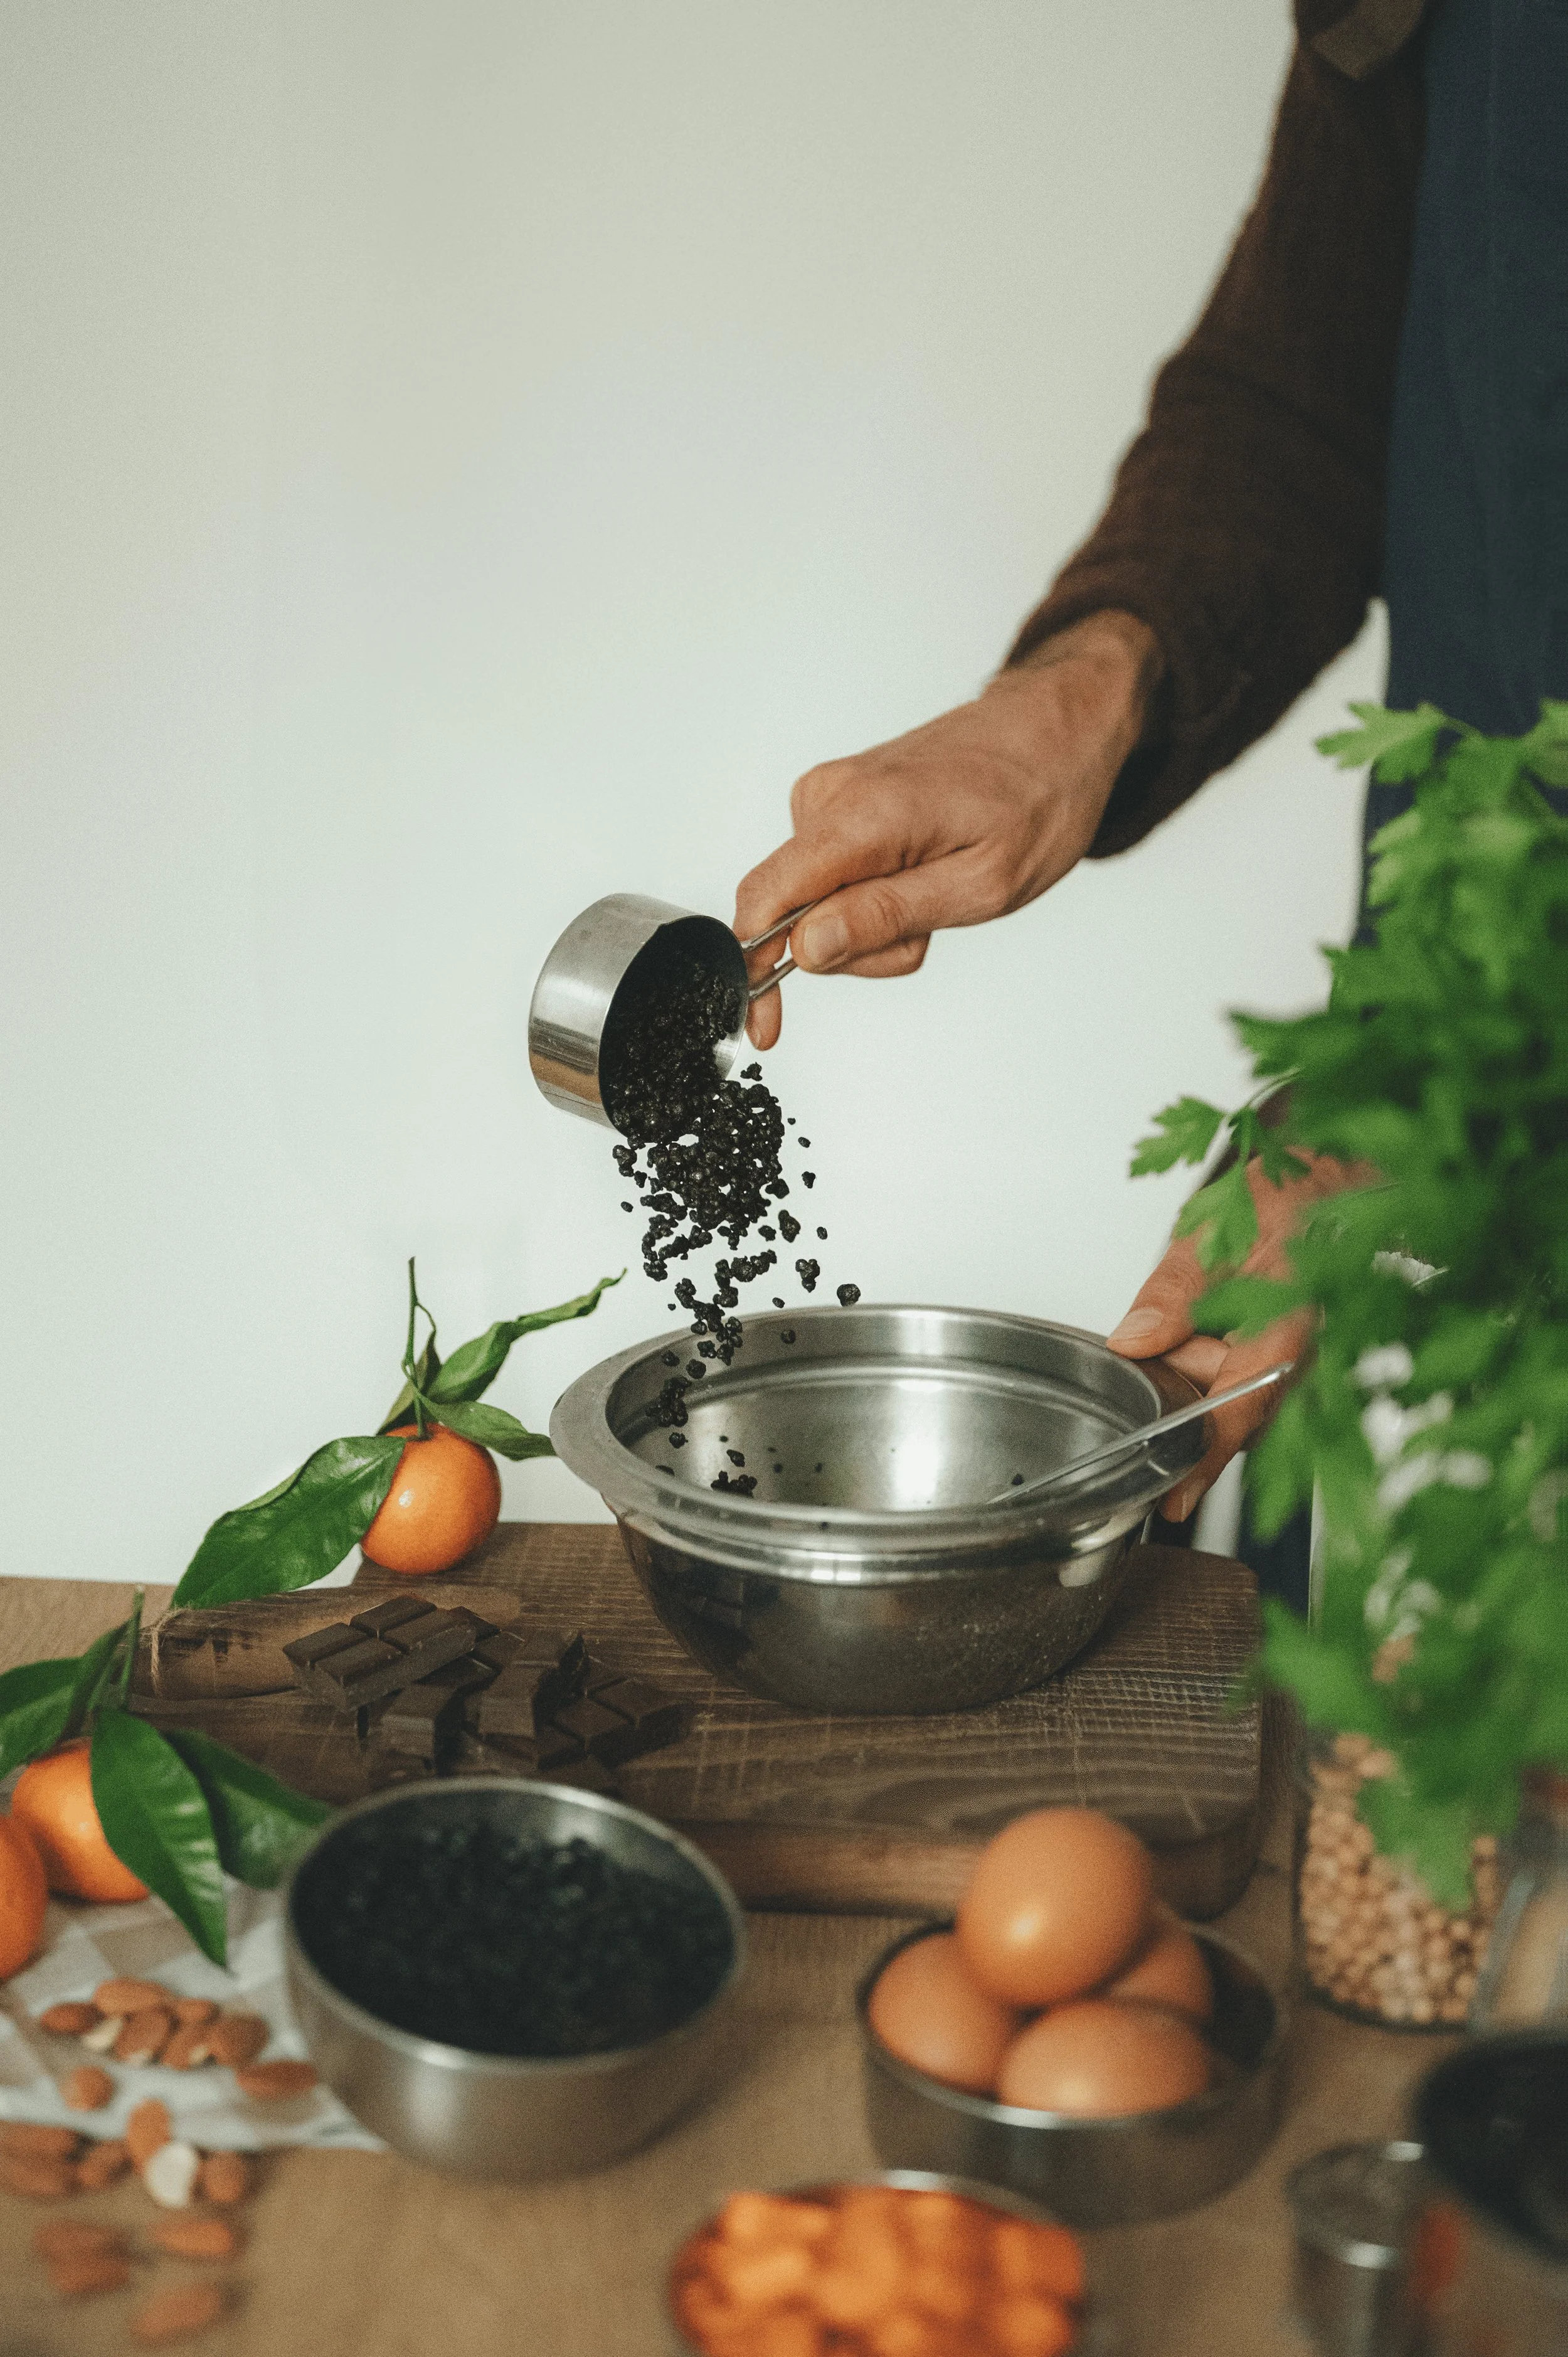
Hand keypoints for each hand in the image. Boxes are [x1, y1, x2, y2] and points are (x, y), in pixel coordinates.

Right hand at [734, 611, 1162, 1046]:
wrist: (1059, 728)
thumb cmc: (1038, 798)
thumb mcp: (979, 884)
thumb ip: (884, 918)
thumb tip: (806, 950)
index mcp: (859, 817)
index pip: (766, 900)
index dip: (754, 970)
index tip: (765, 1025)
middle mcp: (830, 796)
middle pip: (793, 912)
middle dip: (854, 946)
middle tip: (927, 932)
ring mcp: (832, 793)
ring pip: (815, 898)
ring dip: (872, 921)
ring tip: (938, 893)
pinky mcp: (842, 798)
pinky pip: (833, 873)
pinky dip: (875, 893)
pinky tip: (923, 875)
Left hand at [1106, 1150, 1370, 1521]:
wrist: (1331, 1185)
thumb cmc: (1285, 1200)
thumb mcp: (1215, 1230)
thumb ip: (1175, 1290)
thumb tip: (1133, 1340)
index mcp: (1288, 1328)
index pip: (1242, 1410)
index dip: (1206, 1458)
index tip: (1176, 1498)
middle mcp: (1297, 1357)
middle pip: (1232, 1418)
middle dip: (1185, 1420)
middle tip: (1145, 1396)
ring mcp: (1290, 1362)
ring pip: (1230, 1401)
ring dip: (1191, 1384)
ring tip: (1173, 1337)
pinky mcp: (1278, 1359)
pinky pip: (1236, 1381)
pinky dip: (1204, 1369)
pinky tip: (1189, 1335)